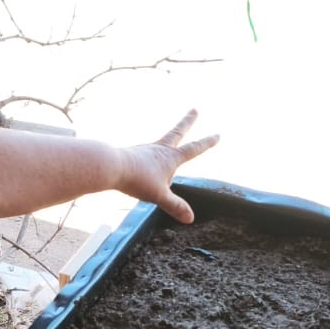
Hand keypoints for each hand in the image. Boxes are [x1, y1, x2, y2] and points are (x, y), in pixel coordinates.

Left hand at [112, 109, 218, 223]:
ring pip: (160, 145)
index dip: (207, 143)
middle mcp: (159, 149)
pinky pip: (144, 156)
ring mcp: (145, 150)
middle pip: (177, 132)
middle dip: (188, 122)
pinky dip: (148, 159)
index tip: (217, 135)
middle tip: (195, 110)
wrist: (111, 166)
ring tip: (165, 151)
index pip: (194, 149)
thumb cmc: (137, 179)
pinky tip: (140, 166)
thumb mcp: (158, 196)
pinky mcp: (132, 154)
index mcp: (170, 157)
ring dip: (166, 143)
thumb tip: (191, 218)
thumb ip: (174, 206)